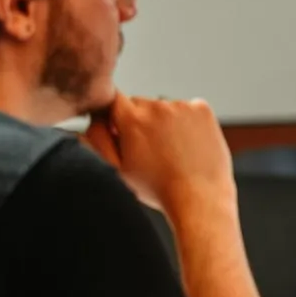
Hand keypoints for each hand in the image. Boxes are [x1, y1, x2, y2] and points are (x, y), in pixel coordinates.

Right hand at [83, 95, 234, 215]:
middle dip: (139, 120)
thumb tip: (93, 120)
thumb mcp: (117, 168)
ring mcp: (182, 106)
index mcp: (132, 119)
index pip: (114, 100)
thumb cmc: (156, 187)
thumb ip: (98, 140)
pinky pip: (188, 108)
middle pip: (140, 104)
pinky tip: (188, 143)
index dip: (115, 116)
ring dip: (164, 120)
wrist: (198, 196)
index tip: (120, 131)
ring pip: (164, 107)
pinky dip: (187, 120)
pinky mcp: (202, 109)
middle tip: (149, 148)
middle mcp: (157, 106)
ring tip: (171, 149)